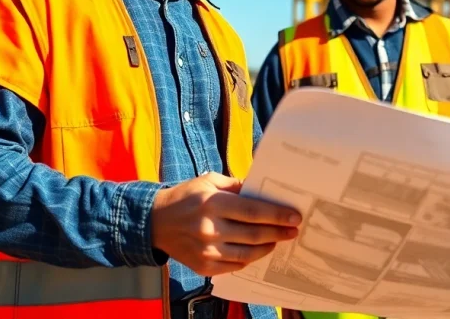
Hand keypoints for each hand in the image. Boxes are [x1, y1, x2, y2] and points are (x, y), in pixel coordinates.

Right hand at [151, 172, 301, 276]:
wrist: (154, 222)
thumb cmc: (185, 197)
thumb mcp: (209, 181)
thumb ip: (236, 186)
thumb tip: (263, 191)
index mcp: (213, 204)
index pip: (253, 211)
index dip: (277, 215)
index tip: (295, 217)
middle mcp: (210, 229)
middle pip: (254, 234)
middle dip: (279, 232)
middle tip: (294, 230)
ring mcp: (207, 251)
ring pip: (248, 254)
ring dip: (267, 247)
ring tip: (278, 240)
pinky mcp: (203, 267)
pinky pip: (235, 265)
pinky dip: (250, 258)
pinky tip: (257, 250)